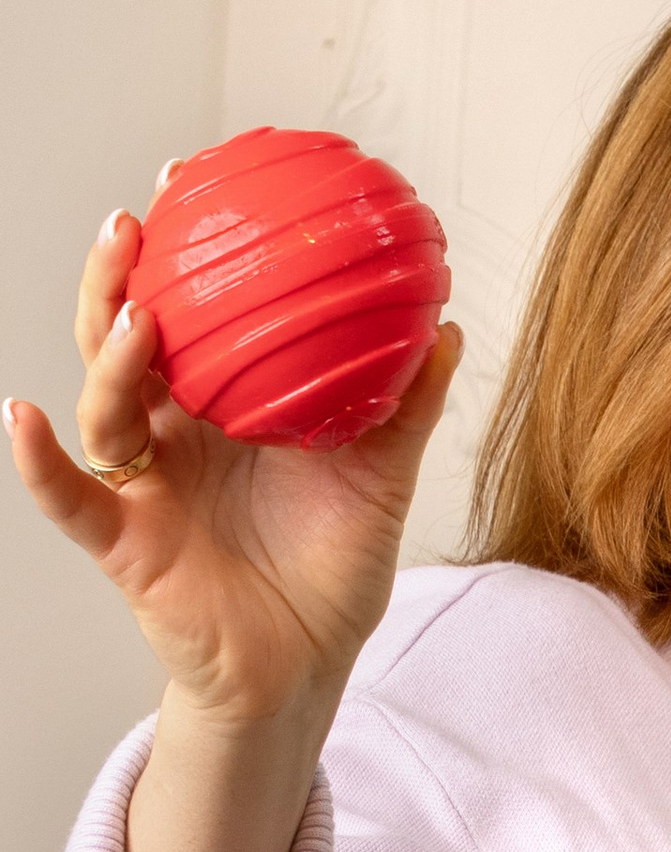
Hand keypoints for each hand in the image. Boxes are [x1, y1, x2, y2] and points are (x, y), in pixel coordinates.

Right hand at [6, 199, 461, 732]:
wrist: (306, 671)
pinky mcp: (123, 543)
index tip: (186, 180)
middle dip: (120, 276)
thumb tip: (447, 330)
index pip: (189, 311)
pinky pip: (67, 496)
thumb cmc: (328, 575)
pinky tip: (22, 419)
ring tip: (134, 317)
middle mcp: (173, 434)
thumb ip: (405, 411)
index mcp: (224, 408)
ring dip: (108, 353)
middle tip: (135, 224)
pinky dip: (38, 461)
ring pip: (101, 400)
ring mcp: (143, 484)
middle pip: (125, 336)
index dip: (179, 249)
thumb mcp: (379, 483)